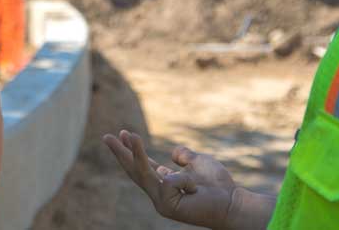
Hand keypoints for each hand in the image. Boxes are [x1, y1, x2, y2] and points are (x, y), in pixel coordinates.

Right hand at [103, 130, 234, 229]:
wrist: (232, 203)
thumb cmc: (218, 185)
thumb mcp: (198, 163)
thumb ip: (184, 157)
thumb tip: (173, 154)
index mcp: (165, 183)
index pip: (143, 166)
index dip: (132, 150)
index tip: (124, 133)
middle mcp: (159, 194)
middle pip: (134, 171)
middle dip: (120, 153)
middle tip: (106, 137)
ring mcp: (161, 202)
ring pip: (143, 173)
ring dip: (134, 153)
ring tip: (128, 134)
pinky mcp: (167, 206)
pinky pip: (170, 181)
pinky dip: (186, 180)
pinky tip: (197, 190)